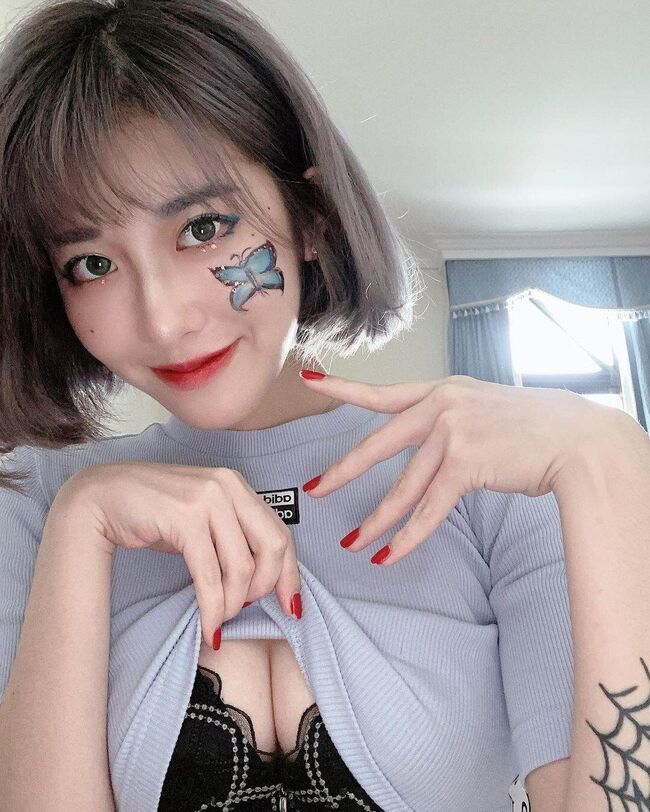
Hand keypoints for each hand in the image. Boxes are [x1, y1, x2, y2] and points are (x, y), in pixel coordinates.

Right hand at [55, 461, 301, 648]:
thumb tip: (260, 580)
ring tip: (219, 619)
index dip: (290, 573)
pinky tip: (209, 627)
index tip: (290, 605)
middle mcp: (228, 486)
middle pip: (272, 547)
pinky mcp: (185, 518)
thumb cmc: (153, 512)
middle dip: (266, 588)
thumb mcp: (202, 519)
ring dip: (232, 604)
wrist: (102, 496)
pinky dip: (212, 608)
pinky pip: (210, 576)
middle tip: (245, 610)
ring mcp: (207, 499)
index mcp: (237, 485)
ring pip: (241, 566)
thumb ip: (232, 538)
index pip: (280, 532)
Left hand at [299, 371, 619, 565]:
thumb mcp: (486, 407)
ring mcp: (452, 433)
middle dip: (344, 470)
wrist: (577, 437)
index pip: (384, 391)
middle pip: (378, 443)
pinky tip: (389, 554)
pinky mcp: (466, 464)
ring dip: (376, 519)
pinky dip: (407, 536)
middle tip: (315, 488)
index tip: (311, 379)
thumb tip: (434, 443)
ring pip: (402, 485)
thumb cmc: (538, 426)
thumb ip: (455, 419)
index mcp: (443, 390)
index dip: (344, 388)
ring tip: (352, 540)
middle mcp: (442, 406)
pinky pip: (429, 509)